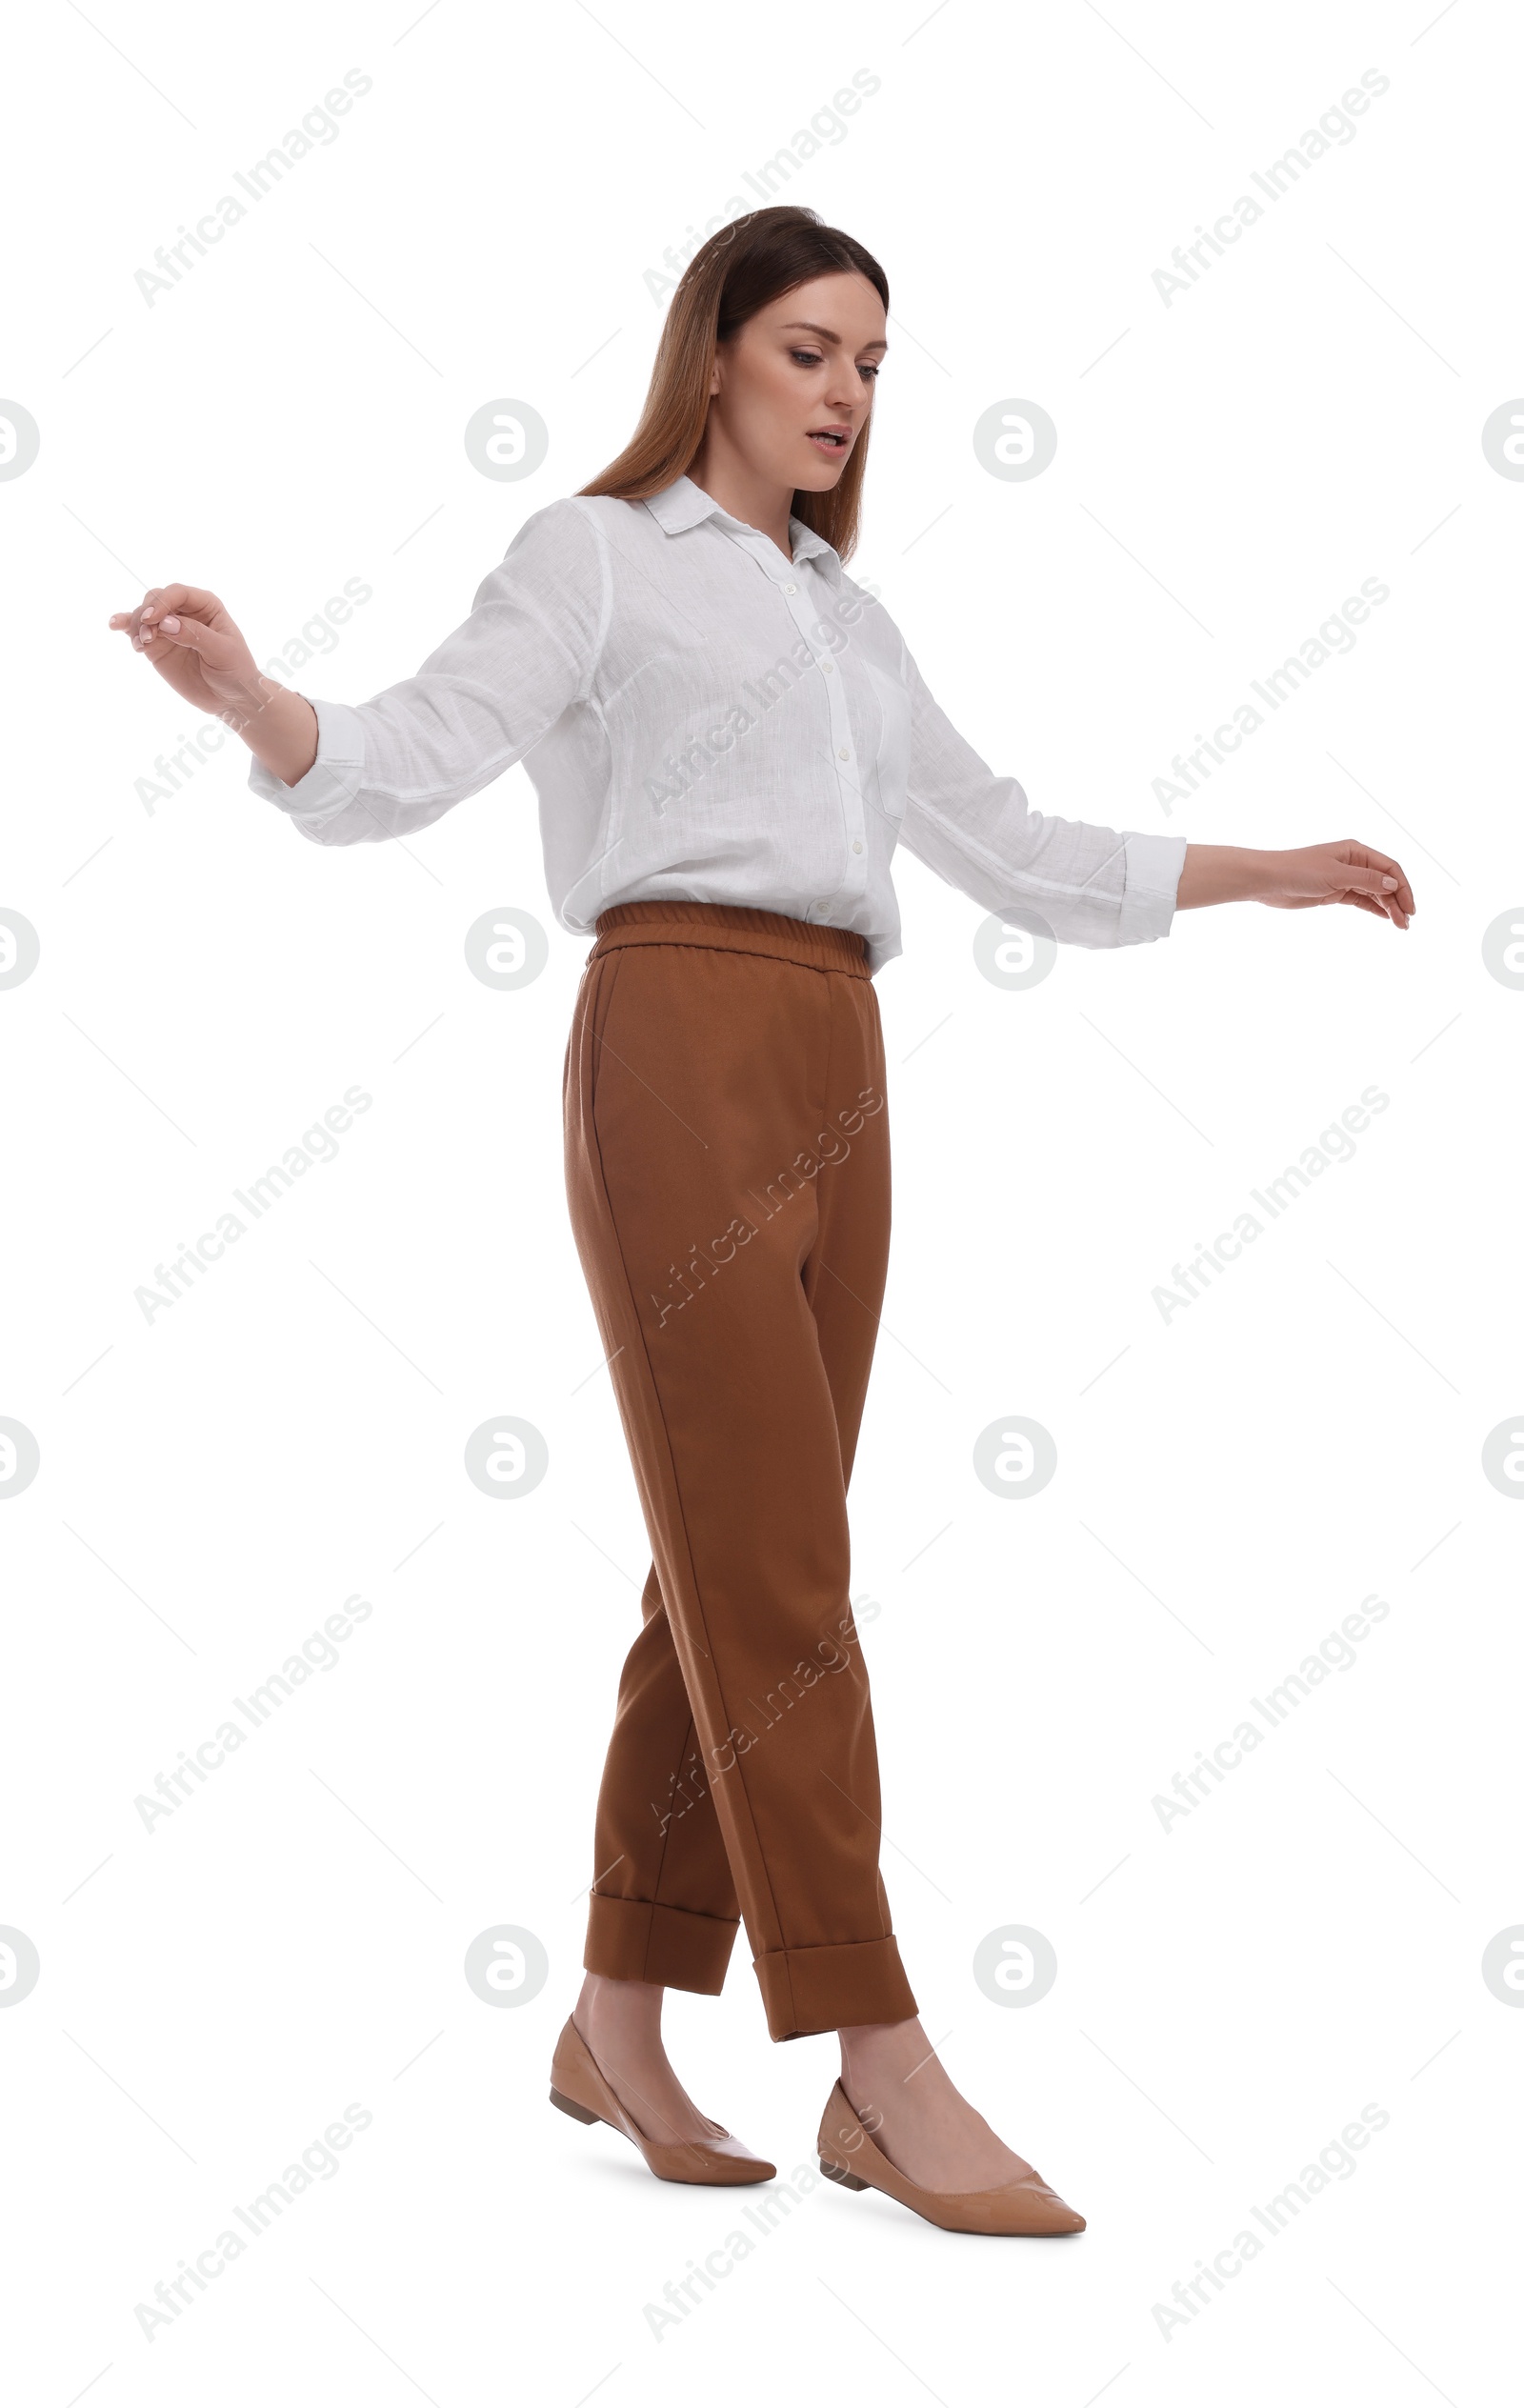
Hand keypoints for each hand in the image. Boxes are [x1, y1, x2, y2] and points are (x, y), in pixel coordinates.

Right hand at [108, 583, 268, 719]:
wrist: (230, 699)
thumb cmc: (235, 671)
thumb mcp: (222, 652)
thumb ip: (195, 635)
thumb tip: (166, 623)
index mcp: (206, 605)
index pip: (178, 593)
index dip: (162, 602)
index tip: (152, 620)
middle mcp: (184, 612)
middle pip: (156, 599)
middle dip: (146, 613)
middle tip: (147, 636)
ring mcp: (168, 628)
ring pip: (143, 614)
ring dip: (135, 624)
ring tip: (141, 645)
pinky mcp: (157, 645)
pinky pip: (137, 631)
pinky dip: (125, 627)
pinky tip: (115, 626)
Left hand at [1256, 841, 1413, 928]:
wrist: (1269, 881)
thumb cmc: (1299, 871)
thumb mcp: (1336, 875)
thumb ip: (1366, 880)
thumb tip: (1394, 884)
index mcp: (1356, 851)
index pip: (1389, 868)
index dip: (1403, 887)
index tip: (1410, 907)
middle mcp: (1353, 863)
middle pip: (1384, 882)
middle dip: (1397, 901)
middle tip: (1406, 923)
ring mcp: (1344, 878)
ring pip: (1374, 893)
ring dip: (1388, 907)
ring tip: (1400, 925)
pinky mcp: (1335, 892)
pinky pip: (1361, 900)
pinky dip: (1374, 908)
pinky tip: (1386, 918)